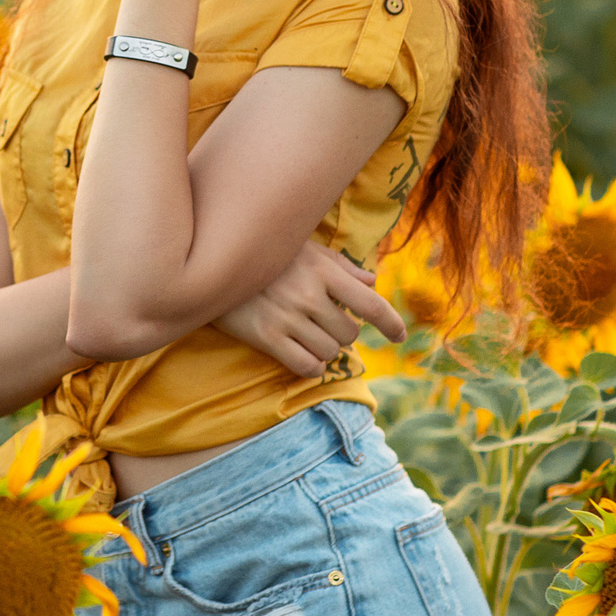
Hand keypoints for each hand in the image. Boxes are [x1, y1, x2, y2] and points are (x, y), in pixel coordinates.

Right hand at [212, 240, 405, 377]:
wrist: (213, 263)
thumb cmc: (266, 255)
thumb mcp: (304, 249)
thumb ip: (340, 266)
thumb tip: (372, 283)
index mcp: (322, 271)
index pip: (371, 304)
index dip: (392, 323)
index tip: (401, 336)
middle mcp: (308, 295)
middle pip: (349, 333)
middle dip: (343, 332)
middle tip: (326, 323)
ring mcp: (286, 317)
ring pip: (330, 351)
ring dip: (326, 349)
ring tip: (309, 335)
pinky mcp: (266, 337)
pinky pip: (306, 366)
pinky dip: (312, 366)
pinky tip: (304, 356)